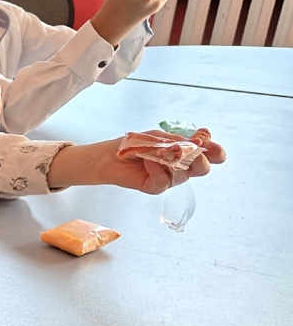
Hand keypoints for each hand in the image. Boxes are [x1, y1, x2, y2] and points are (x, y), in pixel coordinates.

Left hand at [48, 134, 225, 192]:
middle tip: (191, 152)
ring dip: (171, 160)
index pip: (210, 155)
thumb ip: (180, 141)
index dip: (216, 152)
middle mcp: (180, 167)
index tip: (213, 147)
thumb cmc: (134, 144)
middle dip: (200, 160)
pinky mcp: (154, 187)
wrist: (109, 155)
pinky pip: (163, 182)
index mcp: (186, 152)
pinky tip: (147, 160)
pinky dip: (156, 169)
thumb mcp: (159, 138)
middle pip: (203, 169)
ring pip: (183, 175)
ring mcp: (168, 179)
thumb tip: (202, 141)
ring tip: (156, 151)